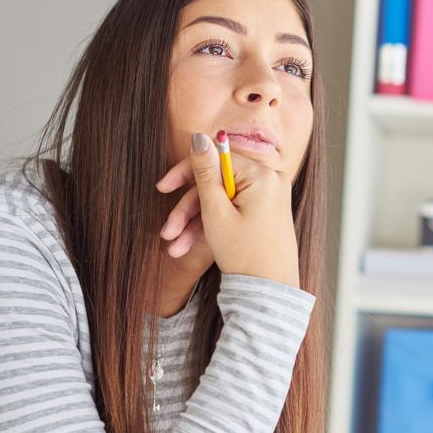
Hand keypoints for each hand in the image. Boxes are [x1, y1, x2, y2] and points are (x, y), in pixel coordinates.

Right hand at [156, 133, 299, 287]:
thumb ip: (205, 172)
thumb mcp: (216, 212)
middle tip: (167, 232)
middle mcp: (270, 181)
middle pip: (217, 183)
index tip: (162, 188)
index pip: (216, 159)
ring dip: (195, 223)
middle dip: (188, 209)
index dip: (185, 173)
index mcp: (262, 175)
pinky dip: (213, 226)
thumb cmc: (245, 255)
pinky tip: (189, 246)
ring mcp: (270, 198)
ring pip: (222, 200)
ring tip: (175, 248)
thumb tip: (199, 137)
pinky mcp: (266, 213)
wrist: (269, 295)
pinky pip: (233, 211)